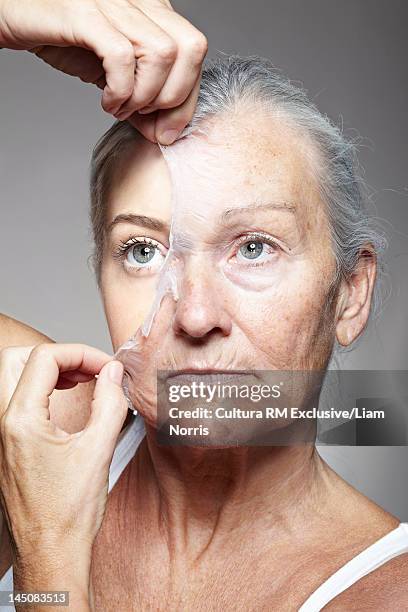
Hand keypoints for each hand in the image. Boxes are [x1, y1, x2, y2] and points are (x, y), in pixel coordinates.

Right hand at [0, 0, 207, 143]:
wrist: (13, 15)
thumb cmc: (62, 37)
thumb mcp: (112, 71)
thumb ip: (142, 97)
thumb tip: (164, 134)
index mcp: (152, 8)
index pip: (195, 51)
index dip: (188, 97)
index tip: (166, 129)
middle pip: (190, 49)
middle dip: (173, 97)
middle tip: (143, 115)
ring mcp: (112, 2)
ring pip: (161, 53)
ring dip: (143, 95)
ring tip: (119, 107)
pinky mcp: (84, 13)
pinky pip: (122, 57)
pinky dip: (120, 90)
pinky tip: (106, 100)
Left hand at [0, 343, 127, 598]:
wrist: (50, 554)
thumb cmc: (69, 513)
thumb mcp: (98, 451)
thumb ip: (110, 402)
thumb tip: (113, 372)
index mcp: (20, 421)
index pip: (45, 358)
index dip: (81, 353)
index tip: (107, 366)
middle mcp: (3, 423)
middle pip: (17, 359)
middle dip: (58, 355)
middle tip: (88, 367)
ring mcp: (2, 435)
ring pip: (13, 377)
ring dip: (47, 369)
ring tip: (81, 378)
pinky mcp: (8, 444)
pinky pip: (17, 399)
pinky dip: (41, 388)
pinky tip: (66, 398)